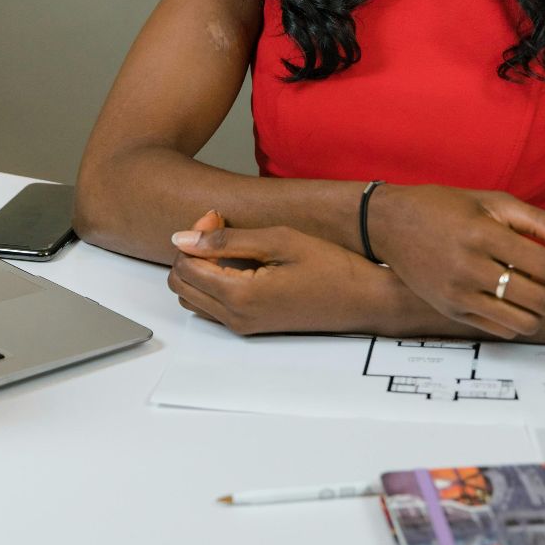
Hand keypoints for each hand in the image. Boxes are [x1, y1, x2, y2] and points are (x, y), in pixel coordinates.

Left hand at [166, 211, 396, 335]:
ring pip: (191, 297)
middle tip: (220, 229)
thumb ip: (226, 239)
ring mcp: (243, 326)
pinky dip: (212, 282)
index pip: (184, 264)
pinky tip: (239, 263)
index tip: (219, 218)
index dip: (195, 235)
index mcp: (240, 296)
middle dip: (192, 252)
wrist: (365, 300)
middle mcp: (235, 318)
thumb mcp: (279, 240)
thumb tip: (183, 238)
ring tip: (231, 245)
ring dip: (200, 268)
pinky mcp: (251, 327)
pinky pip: (211, 307)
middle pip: (179, 284)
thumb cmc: (331, 268)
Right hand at [368, 185, 544, 339]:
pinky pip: (501, 329)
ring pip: (525, 322)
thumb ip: (540, 223)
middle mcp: (469, 268)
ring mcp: (458, 294)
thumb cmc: (442, 206)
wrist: (388, 224)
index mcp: (483, 234)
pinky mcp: (450, 311)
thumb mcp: (492, 201)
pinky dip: (521, 319)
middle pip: (542, 298)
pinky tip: (523, 301)